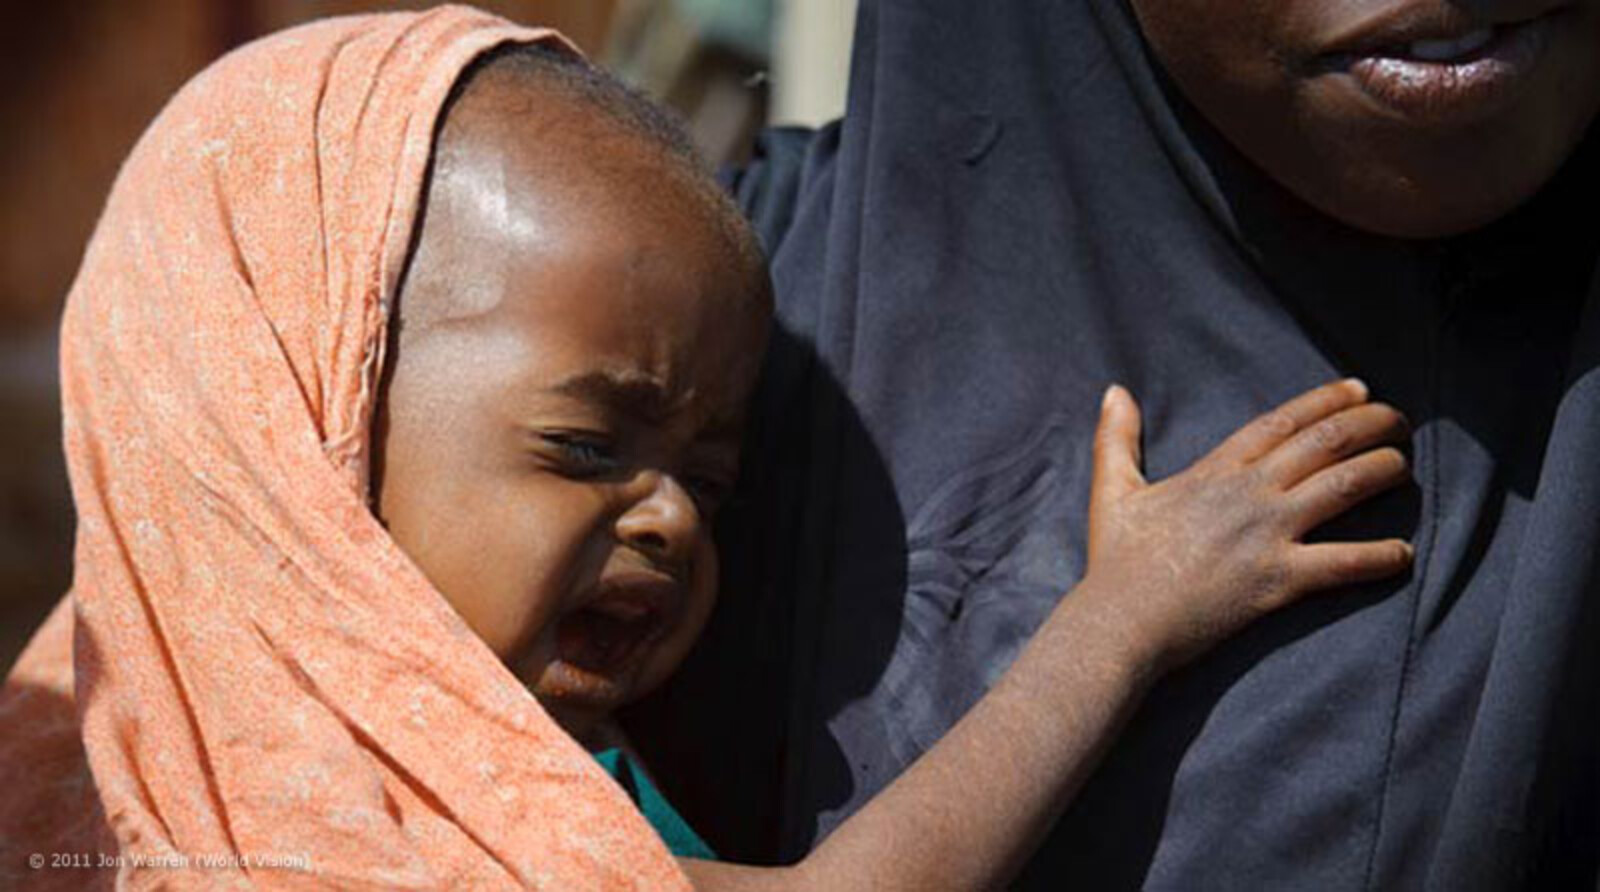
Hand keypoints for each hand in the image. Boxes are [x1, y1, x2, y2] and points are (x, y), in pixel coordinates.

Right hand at [1079, 378, 1412, 671]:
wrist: (1120, 620)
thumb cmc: (1115, 561)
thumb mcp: (1112, 490)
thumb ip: (1116, 438)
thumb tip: (1114, 391)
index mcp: (1215, 471)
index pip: (1281, 422)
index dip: (1325, 400)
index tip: (1357, 389)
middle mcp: (1249, 494)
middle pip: (1324, 443)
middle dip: (1370, 424)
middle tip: (1399, 419)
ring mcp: (1267, 534)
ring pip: (1343, 488)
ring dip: (1382, 471)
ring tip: (1405, 466)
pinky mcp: (1279, 580)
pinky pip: (1343, 563)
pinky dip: (1379, 557)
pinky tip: (1403, 553)